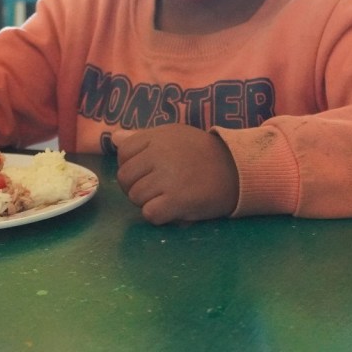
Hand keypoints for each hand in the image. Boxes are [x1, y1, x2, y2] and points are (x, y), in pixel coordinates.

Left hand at [111, 125, 238, 224]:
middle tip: (158, 188)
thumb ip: (143, 138)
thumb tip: (114, 138)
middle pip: (125, 179)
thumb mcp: (174, 136)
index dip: (133, 166)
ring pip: (135, 197)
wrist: (238, 170)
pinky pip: (150, 214)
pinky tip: (173, 209)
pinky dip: (159, 216)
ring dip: (149, 202)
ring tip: (168, 196)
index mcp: (156, 137)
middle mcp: (158, 154)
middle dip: (137, 187)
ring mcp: (167, 177)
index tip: (150, 170)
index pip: (123, 154)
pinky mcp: (177, 200)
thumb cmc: (203, 153)